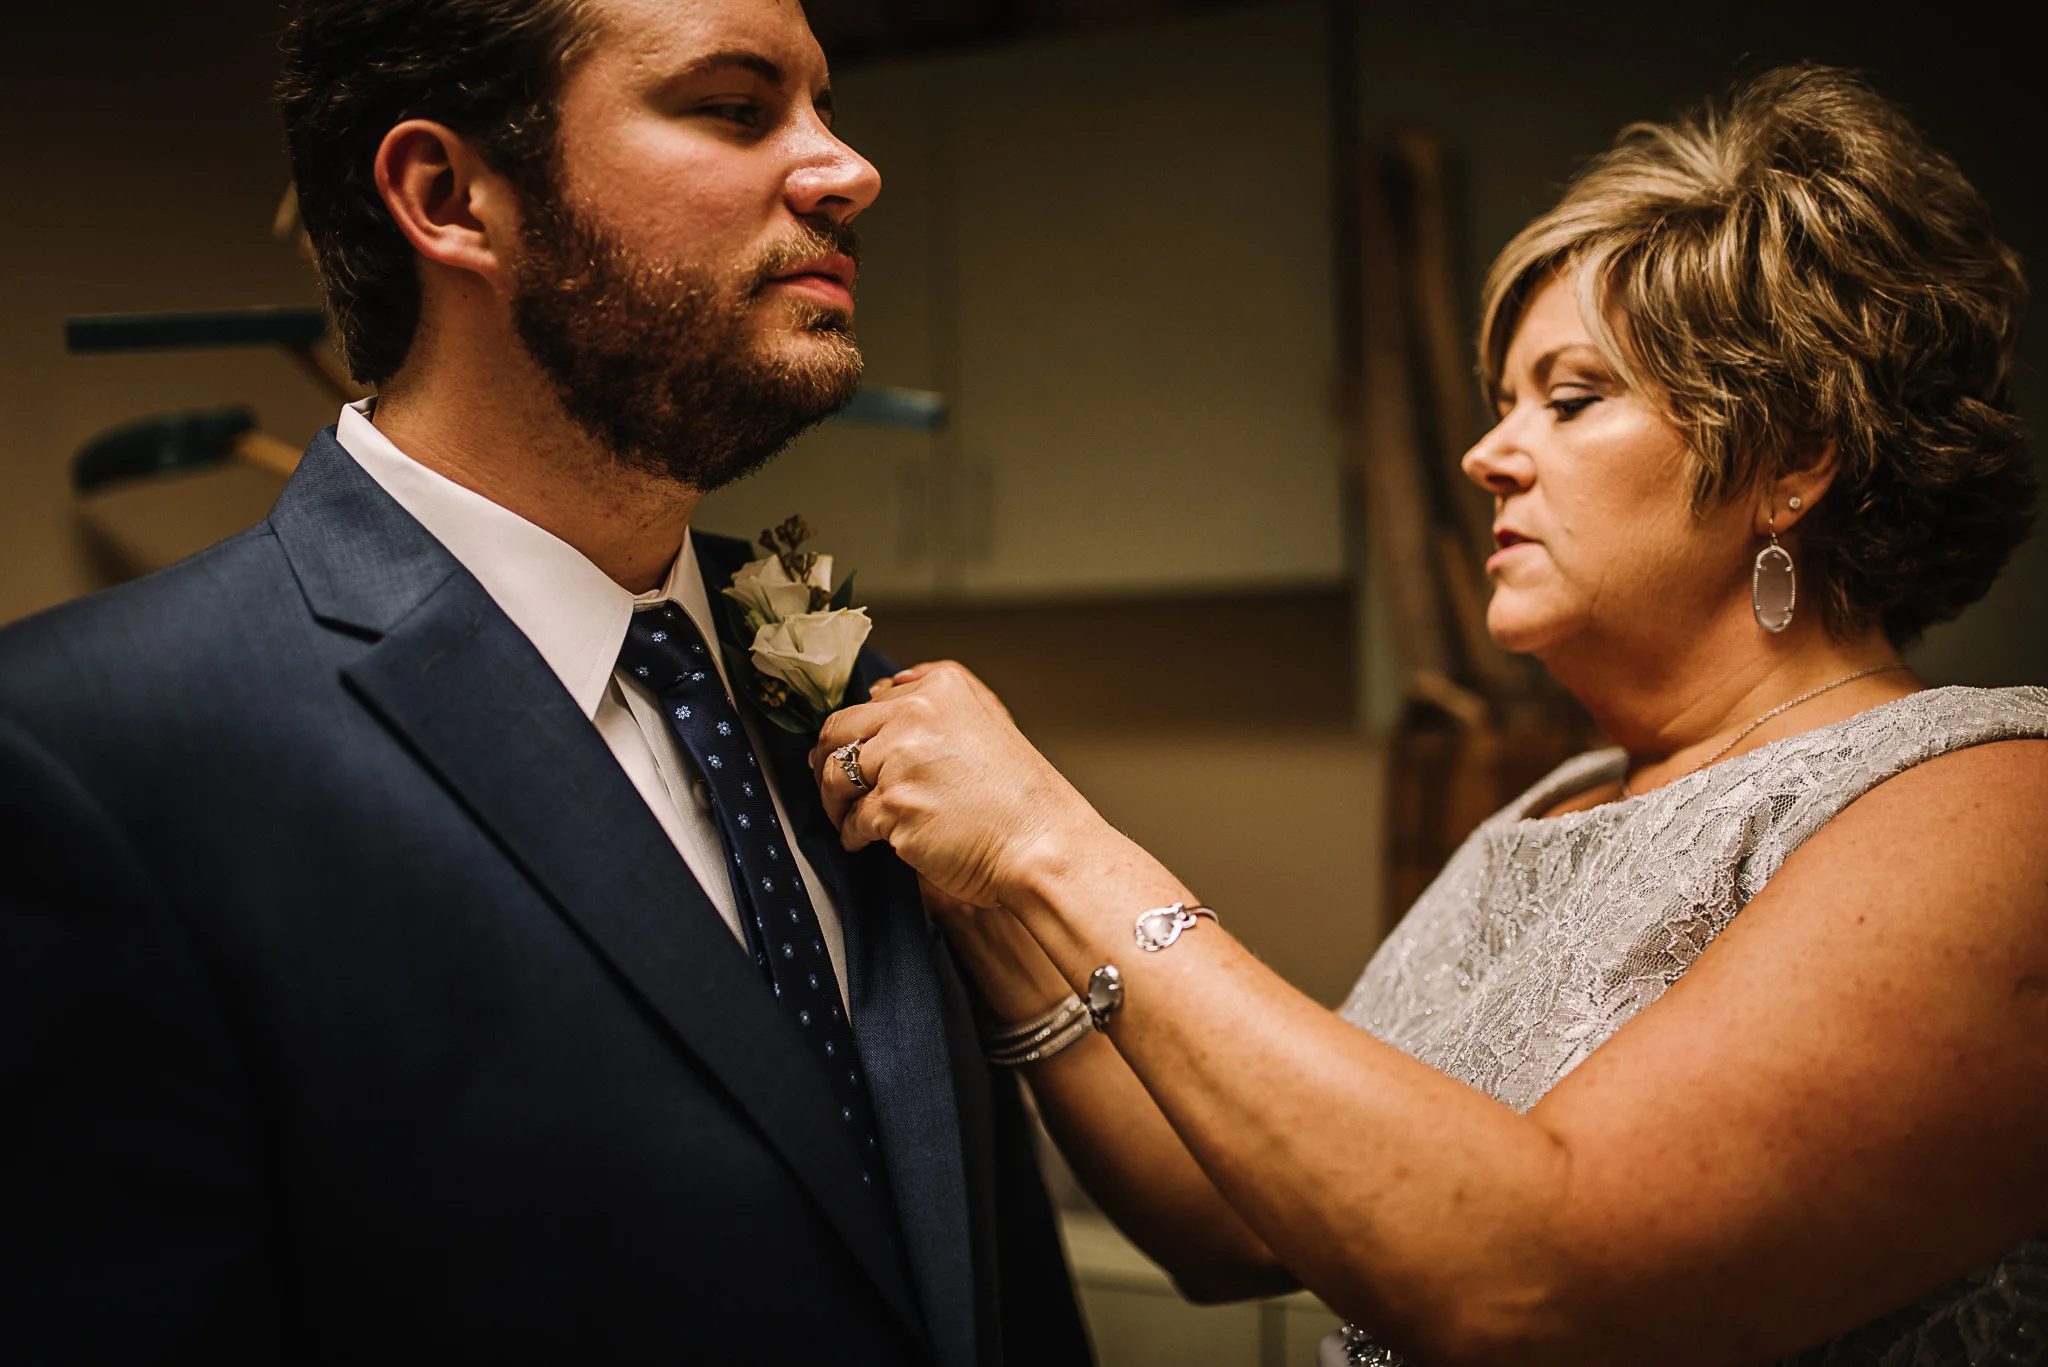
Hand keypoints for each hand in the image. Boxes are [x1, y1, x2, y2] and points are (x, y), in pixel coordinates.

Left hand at [809, 662, 1114, 911]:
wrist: (1043, 845)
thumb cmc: (1018, 798)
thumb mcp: (986, 723)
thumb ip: (934, 702)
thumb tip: (882, 689)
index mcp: (942, 686)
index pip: (872, 701)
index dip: (858, 733)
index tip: (854, 753)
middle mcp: (917, 712)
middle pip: (838, 731)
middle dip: (826, 763)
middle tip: (834, 788)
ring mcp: (901, 758)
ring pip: (833, 775)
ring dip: (835, 803)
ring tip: (849, 819)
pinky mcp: (892, 804)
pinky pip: (851, 820)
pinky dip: (853, 835)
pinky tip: (868, 842)